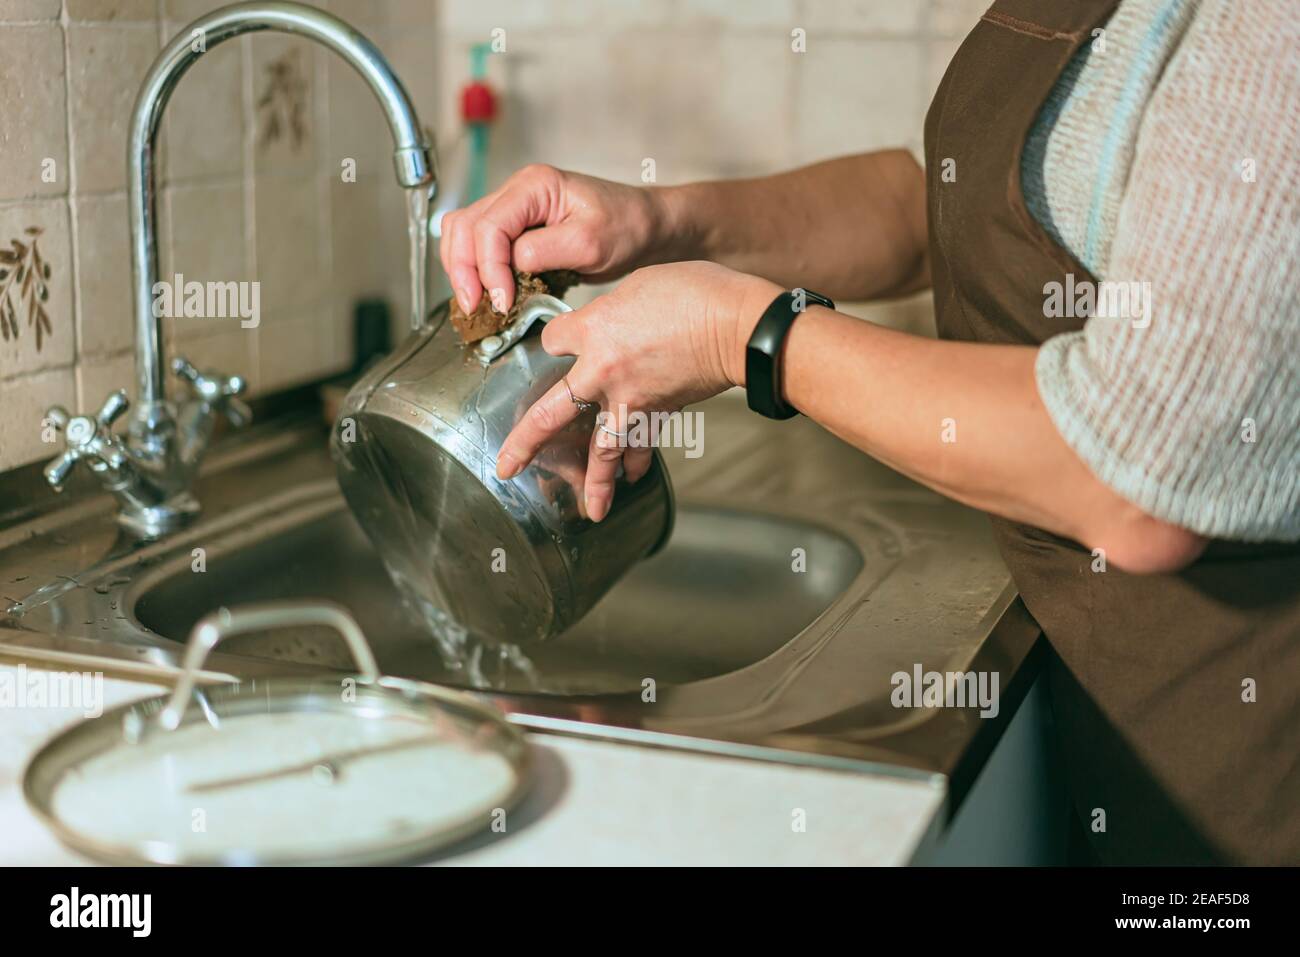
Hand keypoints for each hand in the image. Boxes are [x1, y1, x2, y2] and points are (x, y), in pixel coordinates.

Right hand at [439, 164, 673, 314]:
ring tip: (478, 304)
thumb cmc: (627, 227)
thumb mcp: (590, 242)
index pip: (489, 226)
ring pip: (463, 235)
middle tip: (475, 307)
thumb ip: (545, 251)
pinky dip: (475, 270)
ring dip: (463, 270)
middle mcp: (517, 192)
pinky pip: (479, 245)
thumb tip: (510, 265)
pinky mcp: (516, 229)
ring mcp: (514, 209)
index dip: (488, 267)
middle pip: (464, 227)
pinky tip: (487, 293)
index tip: (503, 300)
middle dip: (464, 270)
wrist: (644, 227)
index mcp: (534, 186)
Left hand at [495, 262, 779, 521]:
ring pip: (604, 450)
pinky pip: (644, 444)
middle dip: (525, 444)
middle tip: (506, 468)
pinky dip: (639, 461)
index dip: (554, 339)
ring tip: (591, 509)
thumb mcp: (639, 283)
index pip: (552, 340)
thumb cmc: (695, 292)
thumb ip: (613, 308)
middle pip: (551, 414)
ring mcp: (632, 399)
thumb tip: (609, 319)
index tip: (559, 339)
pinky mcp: (661, 412)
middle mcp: (602, 371)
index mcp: (593, 330)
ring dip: (596, 482)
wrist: (740, 326)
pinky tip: (633, 476)